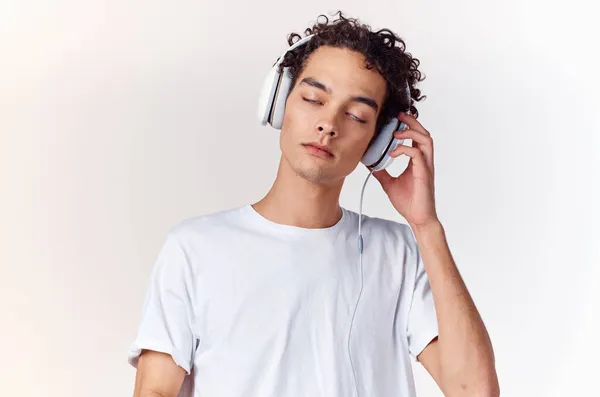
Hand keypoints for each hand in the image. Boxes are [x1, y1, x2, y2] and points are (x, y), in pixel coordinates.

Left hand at [370, 112, 438, 228]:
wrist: (418, 218)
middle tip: (399, 116)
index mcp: (418, 162)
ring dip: (411, 133)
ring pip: (426, 140)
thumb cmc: (409, 202)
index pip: (417, 138)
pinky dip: (404, 150)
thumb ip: (381, 171)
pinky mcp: (424, 173)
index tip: (397, 119)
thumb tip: (368, 163)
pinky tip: (392, 152)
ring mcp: (426, 166)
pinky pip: (417, 154)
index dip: (409, 126)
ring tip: (396, 132)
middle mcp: (424, 161)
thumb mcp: (389, 183)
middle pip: (424, 134)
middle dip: (413, 122)